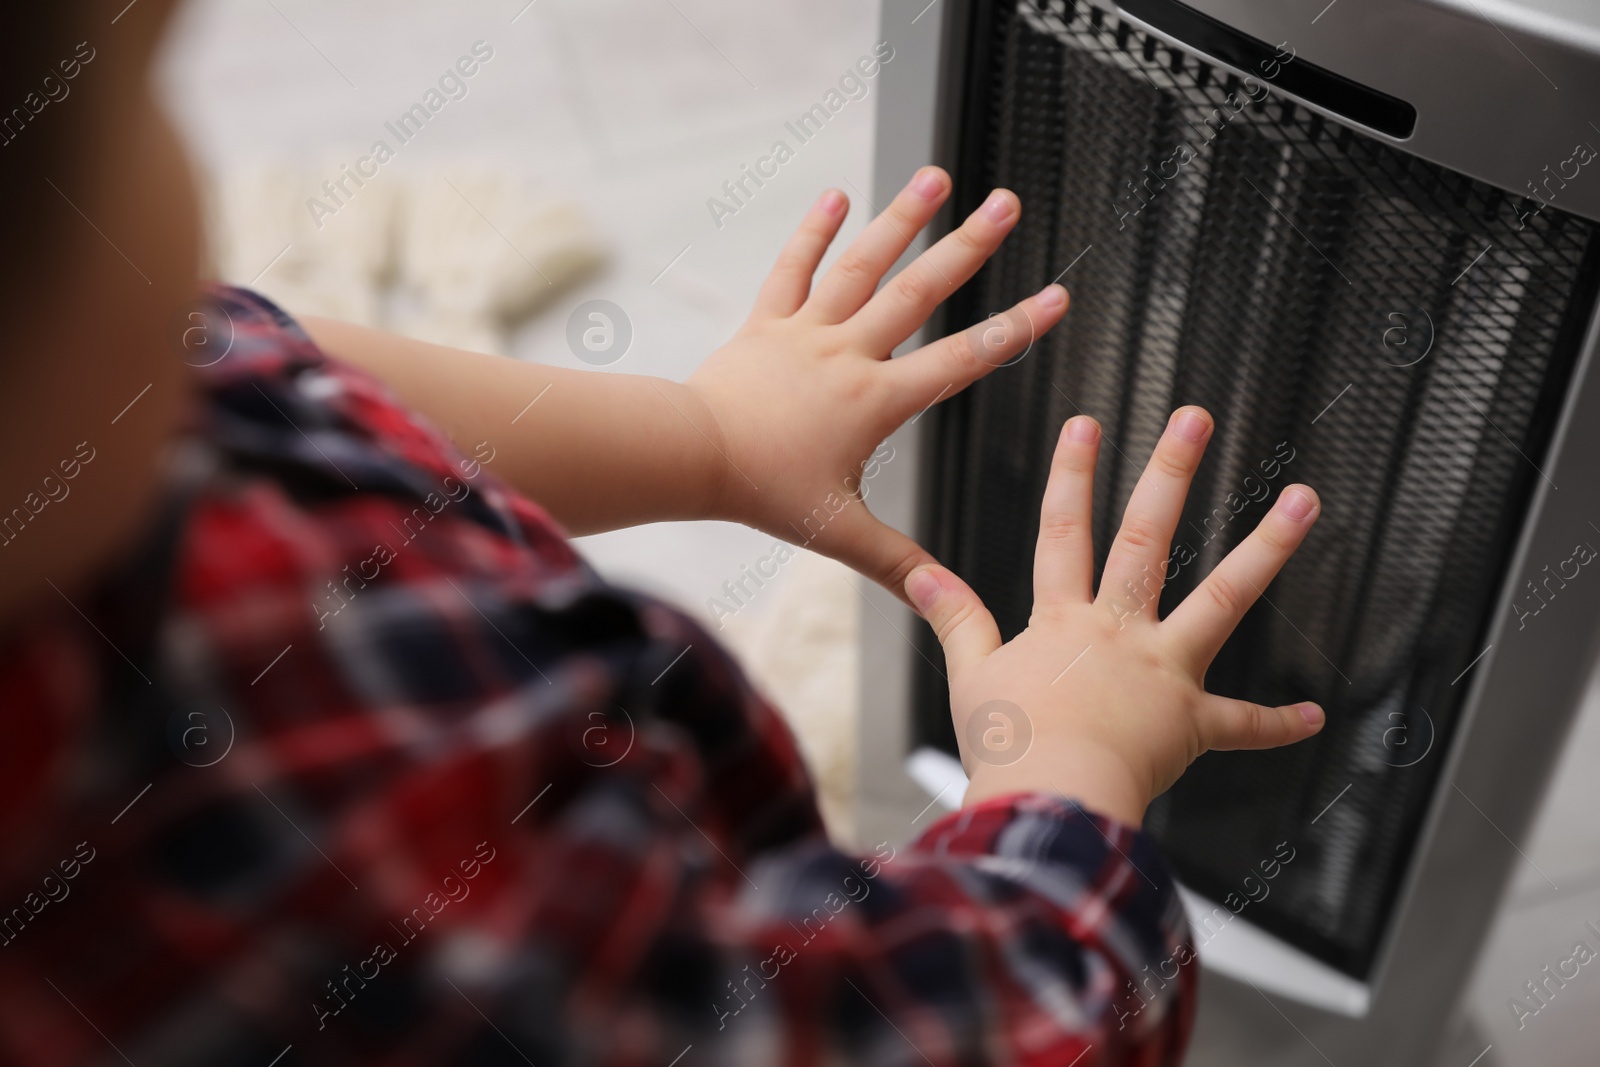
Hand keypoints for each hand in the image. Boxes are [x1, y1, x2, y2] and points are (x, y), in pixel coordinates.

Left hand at [684, 166, 1066, 599]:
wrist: (690, 456)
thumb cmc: (763, 494)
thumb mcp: (839, 533)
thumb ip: (897, 564)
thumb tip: (946, 600)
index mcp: (876, 401)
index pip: (961, 360)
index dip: (1015, 329)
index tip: (1057, 295)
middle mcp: (849, 354)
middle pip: (919, 292)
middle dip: (969, 247)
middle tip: (1008, 203)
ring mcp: (806, 332)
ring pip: (862, 266)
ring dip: (901, 219)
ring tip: (936, 176)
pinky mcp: (766, 324)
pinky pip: (792, 270)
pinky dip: (813, 232)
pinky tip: (837, 195)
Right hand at [904, 408, 1325, 826]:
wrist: (1051, 806)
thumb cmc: (1007, 750)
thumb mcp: (969, 676)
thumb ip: (954, 618)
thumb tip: (918, 573)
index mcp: (1062, 622)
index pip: (1063, 532)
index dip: (1072, 475)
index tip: (1085, 424)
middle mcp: (1118, 633)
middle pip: (1147, 540)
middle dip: (1170, 472)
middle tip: (1195, 418)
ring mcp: (1162, 672)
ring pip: (1221, 598)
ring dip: (1266, 547)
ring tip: (1303, 500)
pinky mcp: (1189, 724)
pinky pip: (1240, 725)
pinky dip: (1277, 724)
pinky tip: (1314, 716)